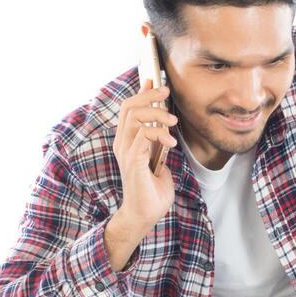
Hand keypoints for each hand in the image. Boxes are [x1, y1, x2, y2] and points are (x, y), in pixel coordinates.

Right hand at [108, 82, 176, 264]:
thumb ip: (158, 140)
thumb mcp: (158, 158)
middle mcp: (122, 144)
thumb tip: (164, 124)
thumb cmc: (152, 190)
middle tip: (167, 93)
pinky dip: (158, 134)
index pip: (128, 108)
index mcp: (126, 141)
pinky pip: (142, 136)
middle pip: (129, 107)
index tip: (155, 82)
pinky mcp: (132, 162)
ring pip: (135, 118)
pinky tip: (170, 142)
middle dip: (149, 96)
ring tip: (173, 123)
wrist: (145, 214)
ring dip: (157, 114)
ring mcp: (125, 152)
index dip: (141, 92)